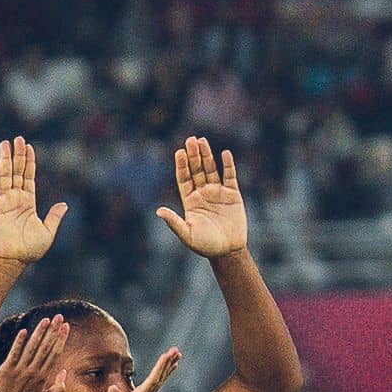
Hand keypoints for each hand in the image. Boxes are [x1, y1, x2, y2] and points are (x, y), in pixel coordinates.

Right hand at [0, 138, 65, 263]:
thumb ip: (54, 217)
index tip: (29, 147)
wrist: (13, 260)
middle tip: (17, 138)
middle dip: (17, 155)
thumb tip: (64, 204)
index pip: (28, 177)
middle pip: (16, 171)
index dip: (29, 162)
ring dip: (4, 160)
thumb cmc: (30, 250)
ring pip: (4, 176)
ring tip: (4, 144)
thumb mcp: (47, 232)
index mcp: (28, 202)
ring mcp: (3, 202)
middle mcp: (15, 199)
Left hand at [0, 314, 69, 391]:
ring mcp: (20, 369)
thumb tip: (64, 371)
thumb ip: (59, 388)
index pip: (55, 353)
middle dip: (54, 331)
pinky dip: (19, 342)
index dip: (61, 338)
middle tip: (59, 317)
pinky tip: (24, 331)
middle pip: (46, 347)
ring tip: (46, 320)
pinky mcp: (7, 368)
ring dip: (40, 332)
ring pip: (32, 347)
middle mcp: (33, 371)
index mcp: (43, 377)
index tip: (65, 326)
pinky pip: (14, 353)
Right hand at [97, 346, 182, 391]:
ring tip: (177, 353)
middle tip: (176, 350)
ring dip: (169, 365)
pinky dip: (165, 371)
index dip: (159, 368)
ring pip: (161, 379)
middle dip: (167, 363)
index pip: (152, 381)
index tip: (166, 355)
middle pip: (160, 378)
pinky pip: (158, 381)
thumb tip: (113, 389)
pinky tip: (171, 365)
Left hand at [155, 137, 249, 258]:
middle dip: (193, 155)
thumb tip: (158, 211)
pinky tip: (225, 154)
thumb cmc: (205, 246)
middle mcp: (202, 193)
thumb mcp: (187, 234)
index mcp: (190, 201)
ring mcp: (218, 192)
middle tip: (190, 140)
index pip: (184, 178)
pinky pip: (230, 176)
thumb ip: (174, 222)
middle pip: (197, 170)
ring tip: (202, 141)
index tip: (179, 152)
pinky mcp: (233, 194)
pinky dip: (228, 165)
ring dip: (207, 155)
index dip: (181, 165)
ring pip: (211, 169)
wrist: (228, 252)